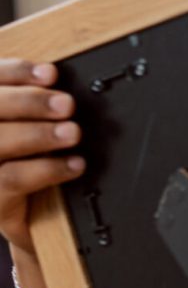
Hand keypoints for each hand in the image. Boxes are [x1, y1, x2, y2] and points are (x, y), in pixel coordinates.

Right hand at [0, 60, 83, 259]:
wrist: (20, 215)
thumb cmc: (20, 163)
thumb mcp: (23, 127)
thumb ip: (27, 103)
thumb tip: (51, 78)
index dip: (16, 72)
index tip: (50, 73)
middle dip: (31, 102)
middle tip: (67, 104)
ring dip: (40, 135)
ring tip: (73, 133)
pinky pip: (13, 179)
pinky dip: (48, 169)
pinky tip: (74, 165)